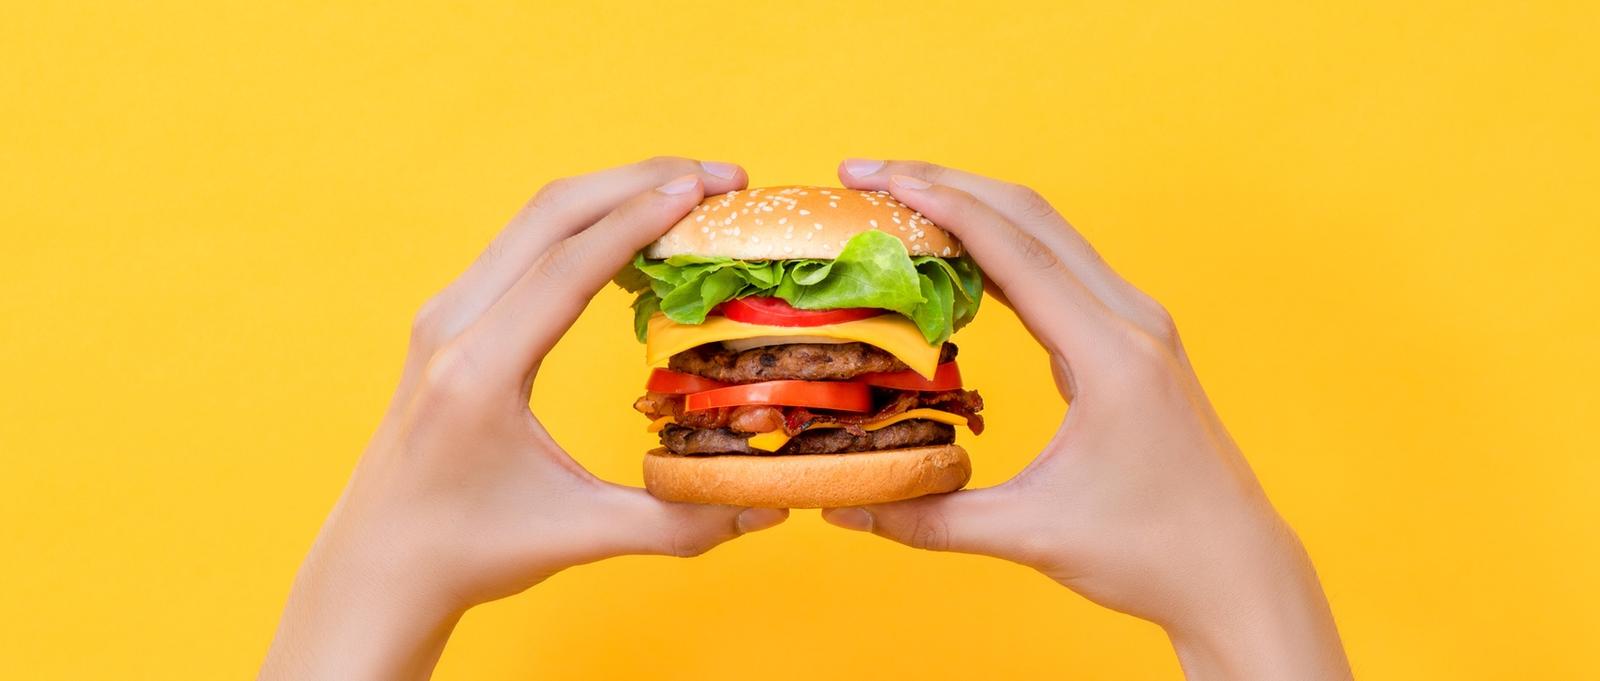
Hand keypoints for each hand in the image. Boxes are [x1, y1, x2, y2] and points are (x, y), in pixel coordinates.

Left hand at [260, 157, 787, 680]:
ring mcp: (445, 314)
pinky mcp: (450, 317)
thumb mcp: (578, 536)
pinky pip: (524, 243)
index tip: (703, 188)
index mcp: (478, 372)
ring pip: (536, 219)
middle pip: (550, 214)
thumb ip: (678, 523)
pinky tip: (637, 233)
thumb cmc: (471, 552)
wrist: (379, 562)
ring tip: (691, 194)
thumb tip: (769, 506)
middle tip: (722, 177)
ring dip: (613, 193)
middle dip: (639, 181)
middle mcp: (452, 326)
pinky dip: (585, 222)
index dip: (638, 219)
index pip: (566, 267)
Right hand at [824, 159, 1351, 679]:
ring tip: (899, 201)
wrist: (1237, 572)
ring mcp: (1139, 326)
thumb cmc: (1150, 554)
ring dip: (976, 208)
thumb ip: (930, 519)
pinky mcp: (1135, 342)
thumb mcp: (1032, 536)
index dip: (940, 207)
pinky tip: (958, 257)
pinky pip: (1062, 269)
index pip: (1015, 253)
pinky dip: (1004, 248)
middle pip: (1032, 217)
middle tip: (867, 174)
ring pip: (1049, 235)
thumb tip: (843, 509)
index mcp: (1112, 355)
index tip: (876, 182)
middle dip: (946, 185)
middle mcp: (1132, 322)